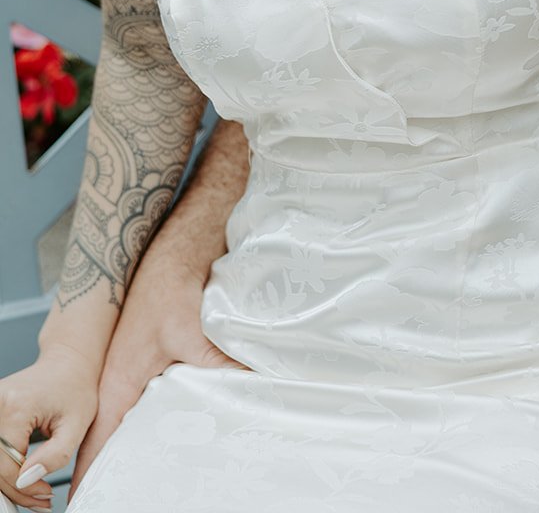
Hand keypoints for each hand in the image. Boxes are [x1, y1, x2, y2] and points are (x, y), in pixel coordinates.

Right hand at [0, 346, 97, 509]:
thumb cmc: (76, 388)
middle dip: (16, 489)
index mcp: (17, 406)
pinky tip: (24, 476)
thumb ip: (54, 455)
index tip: (45, 495)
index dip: (25, 488)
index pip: (8, 465)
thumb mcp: (77, 424)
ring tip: (34, 491)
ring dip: (9, 481)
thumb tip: (26, 480)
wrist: (69, 363)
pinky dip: (6, 467)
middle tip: (40, 500)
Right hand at [71, 258, 245, 492]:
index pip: (94, 444)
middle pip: (109, 440)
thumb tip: (247, 386)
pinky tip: (175, 437)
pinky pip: (143, 406)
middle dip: (118, 471)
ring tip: (154, 479)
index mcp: (116, 385)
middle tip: (131, 497)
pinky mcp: (145, 366)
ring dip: (137, 448)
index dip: (90, 476)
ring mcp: (129, 375)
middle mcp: (116, 385)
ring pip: (127, 424)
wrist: (171, 255)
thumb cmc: (169, 291)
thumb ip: (216, 364)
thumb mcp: (191, 333)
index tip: (86, 504)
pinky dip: (153, 424)